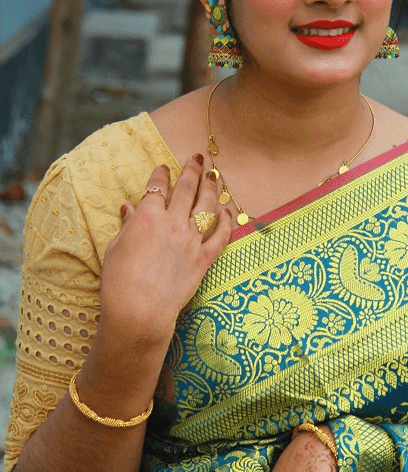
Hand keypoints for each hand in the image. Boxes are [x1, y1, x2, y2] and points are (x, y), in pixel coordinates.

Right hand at [100, 157, 231, 347]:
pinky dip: (227, 222)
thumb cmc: (119, 282)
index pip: (157, 187)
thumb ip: (127, 226)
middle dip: (192, 170)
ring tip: (214, 176)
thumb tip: (129, 208)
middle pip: (186, 189)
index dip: (161, 174)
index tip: (164, 167)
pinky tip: (228, 211)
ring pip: (207, 206)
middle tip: (197, 159)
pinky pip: (221, 236)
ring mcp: (191, 240)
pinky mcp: (204, 259)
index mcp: (147, 217)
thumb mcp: (115, 248)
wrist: (139, 311)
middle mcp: (173, 223)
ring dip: (212, 188)